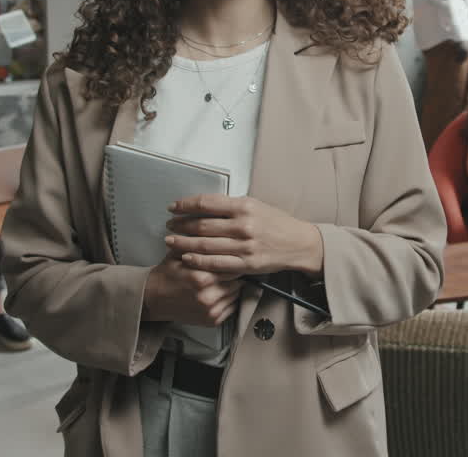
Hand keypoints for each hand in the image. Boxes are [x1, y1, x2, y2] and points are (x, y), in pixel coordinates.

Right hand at [142, 253, 241, 325]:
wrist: (153, 298)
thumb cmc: (168, 272)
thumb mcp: (178, 253)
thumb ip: (198, 244)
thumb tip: (221, 231)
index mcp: (201, 278)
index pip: (231, 265)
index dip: (233, 258)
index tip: (234, 254)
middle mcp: (208, 297)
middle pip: (236, 280)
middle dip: (235, 272)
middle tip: (234, 265)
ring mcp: (211, 311)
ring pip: (236, 293)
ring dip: (234, 286)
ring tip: (227, 278)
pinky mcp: (212, 321)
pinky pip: (232, 307)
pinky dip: (230, 299)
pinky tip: (222, 291)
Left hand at [165, 194, 323, 277]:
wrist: (299, 243)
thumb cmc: (276, 223)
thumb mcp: (255, 206)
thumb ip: (231, 206)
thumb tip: (202, 206)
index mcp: (244, 206)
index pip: (206, 203)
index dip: (185, 205)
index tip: (173, 207)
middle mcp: (243, 225)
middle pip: (202, 225)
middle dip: (180, 225)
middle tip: (168, 225)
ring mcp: (244, 246)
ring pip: (205, 245)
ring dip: (183, 242)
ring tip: (170, 241)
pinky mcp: (246, 264)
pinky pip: (216, 263)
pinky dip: (198, 260)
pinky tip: (186, 257)